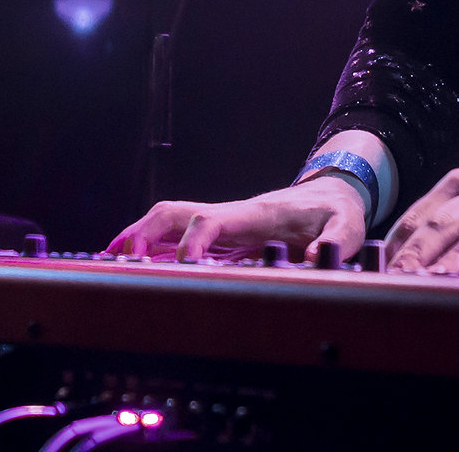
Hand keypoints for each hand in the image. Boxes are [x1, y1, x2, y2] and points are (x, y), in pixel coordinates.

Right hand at [105, 176, 368, 262]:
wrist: (336, 190)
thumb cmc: (336, 208)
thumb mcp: (347, 224)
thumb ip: (336, 240)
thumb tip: (315, 258)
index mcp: (254, 213)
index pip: (210, 221)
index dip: (191, 243)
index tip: (180, 269)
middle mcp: (231, 213)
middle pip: (175, 213)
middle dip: (144, 233)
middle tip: (119, 259)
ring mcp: (223, 221)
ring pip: (170, 220)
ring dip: (139, 236)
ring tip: (111, 262)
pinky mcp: (223, 233)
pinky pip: (179, 234)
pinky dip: (153, 245)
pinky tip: (137, 265)